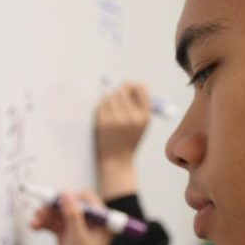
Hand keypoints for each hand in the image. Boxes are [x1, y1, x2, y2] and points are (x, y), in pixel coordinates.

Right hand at [30, 190, 113, 244]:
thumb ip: (73, 215)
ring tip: (35, 221)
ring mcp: (78, 228)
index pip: (86, 199)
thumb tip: (67, 194)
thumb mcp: (78, 238)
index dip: (70, 197)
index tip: (56, 199)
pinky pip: (54, 224)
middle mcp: (90, 222)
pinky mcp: (67, 235)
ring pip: (59, 214)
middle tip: (40, 210)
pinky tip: (35, 226)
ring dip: (46, 216)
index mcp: (101, 221)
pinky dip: (45, 224)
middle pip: (69, 205)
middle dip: (54, 207)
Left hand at [95, 82, 150, 197]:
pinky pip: (100, 105)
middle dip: (119, 92)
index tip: (129, 89)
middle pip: (123, 90)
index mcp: (144, 116)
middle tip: (117, 97)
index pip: (141, 89)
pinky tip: (105, 117)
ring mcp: (116, 120)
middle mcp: (132, 117)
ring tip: (112, 110)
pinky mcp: (102, 122)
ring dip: (109, 99)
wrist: (117, 160)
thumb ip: (139, 105)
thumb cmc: (129, 139)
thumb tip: (131, 84)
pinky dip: (101, 107)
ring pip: (110, 96)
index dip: (133, 86)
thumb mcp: (142, 124)